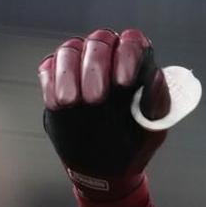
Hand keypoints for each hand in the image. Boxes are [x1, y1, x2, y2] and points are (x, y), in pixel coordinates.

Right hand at [39, 28, 169, 200]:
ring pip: (70, 50)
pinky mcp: (56, 80)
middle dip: (96, 68)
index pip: (132, 41)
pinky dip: (51, 82)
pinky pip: (48, 67)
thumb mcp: (153, 125)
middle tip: (96, 99)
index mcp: (137, 63)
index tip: (123, 82)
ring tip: (72, 101)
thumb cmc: (135, 139)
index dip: (128, 55)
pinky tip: (59, 102)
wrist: (106, 165)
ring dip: (68, 73)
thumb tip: (157, 76)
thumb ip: (156, 100)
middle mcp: (109, 57)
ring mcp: (80, 66)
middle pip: (99, 40)